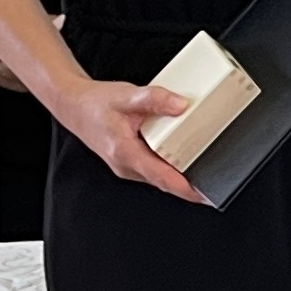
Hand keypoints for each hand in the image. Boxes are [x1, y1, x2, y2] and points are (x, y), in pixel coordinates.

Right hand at [53, 77, 204, 203]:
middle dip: (189, 185)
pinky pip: (154, 170)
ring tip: (205, 170)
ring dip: (180, 177)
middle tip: (216, 181)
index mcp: (125, 152)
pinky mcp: (129, 162)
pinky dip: (169, 168)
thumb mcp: (127, 96)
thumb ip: (156, 99)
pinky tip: (184, 159)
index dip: (185, 189)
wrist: (74, 106)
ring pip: (159, 177)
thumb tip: (181, 106)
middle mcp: (126, 165)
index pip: (161, 178)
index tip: (204, 194)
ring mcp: (127, 166)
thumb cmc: (96, 104)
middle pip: (164, 181)